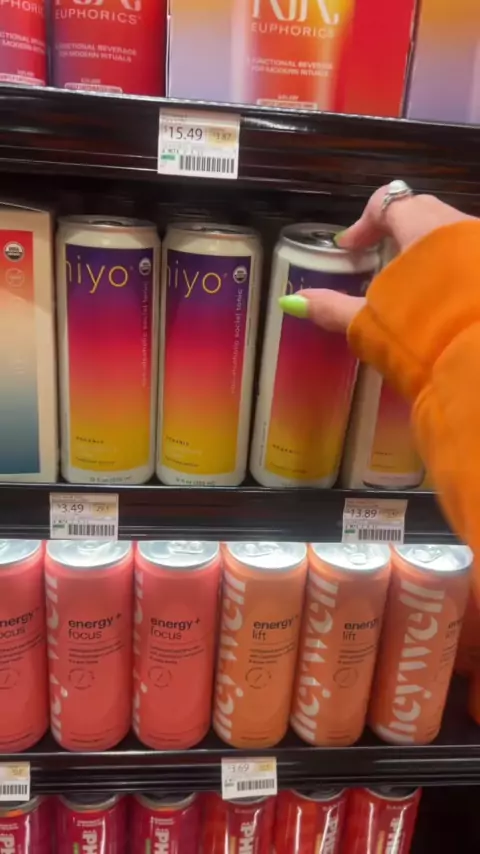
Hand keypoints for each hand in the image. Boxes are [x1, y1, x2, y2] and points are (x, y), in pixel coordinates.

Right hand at [279, 186, 472, 332]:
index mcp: (424, 226)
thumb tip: (290, 302)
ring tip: (411, 288)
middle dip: (397, 235)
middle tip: (378, 265)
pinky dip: (452, 269)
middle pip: (422, 213)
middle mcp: (462, 225)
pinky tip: (444, 301)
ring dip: (428, 253)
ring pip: (452, 235)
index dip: (363, 223)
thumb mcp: (372, 321)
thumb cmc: (424, 329)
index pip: (387, 202)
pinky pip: (472, 255)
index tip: (349, 248)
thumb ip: (333, 308)